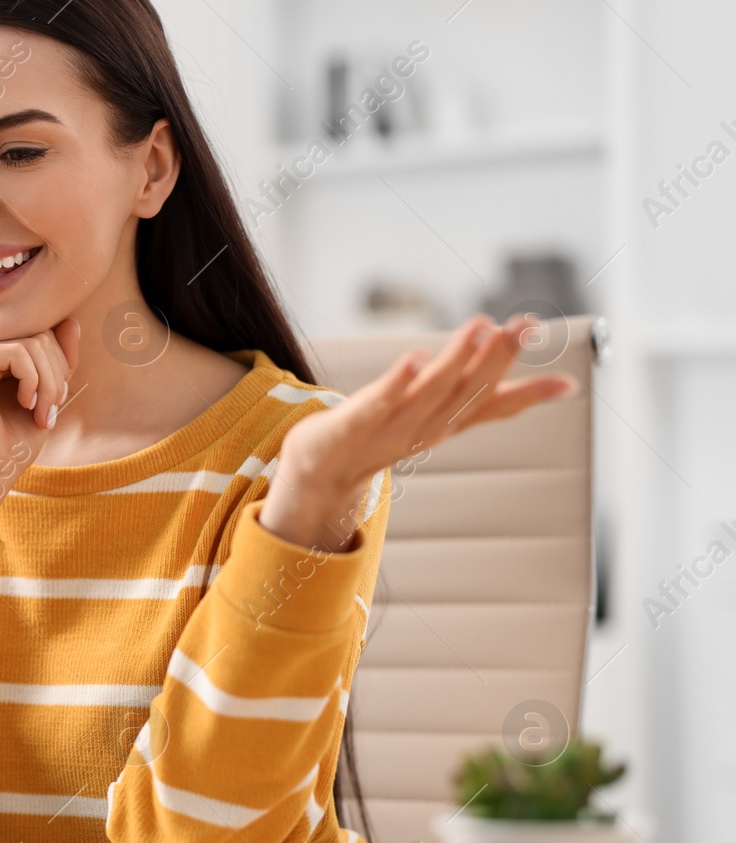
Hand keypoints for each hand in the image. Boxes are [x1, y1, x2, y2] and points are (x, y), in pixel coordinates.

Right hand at [0, 318, 80, 535]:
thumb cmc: (15, 440)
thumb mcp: (48, 392)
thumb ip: (58, 358)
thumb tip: (72, 320)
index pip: (42, 333)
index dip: (61, 362)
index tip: (57, 399)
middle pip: (39, 334)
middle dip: (57, 374)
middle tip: (51, 410)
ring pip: (33, 342)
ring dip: (49, 382)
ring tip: (42, 413)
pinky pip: (18, 352)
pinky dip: (32, 381)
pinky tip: (24, 404)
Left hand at [259, 313, 578, 551]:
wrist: (318, 472)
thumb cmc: (380, 434)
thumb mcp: (435, 416)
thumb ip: (476, 395)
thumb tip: (515, 377)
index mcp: (445, 423)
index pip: (493, 407)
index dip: (530, 396)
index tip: (567, 384)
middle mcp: (424, 427)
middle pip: (467, 391)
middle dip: (498, 358)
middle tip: (525, 326)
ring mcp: (389, 428)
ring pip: (430, 392)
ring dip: (458, 360)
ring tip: (481, 325)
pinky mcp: (352, 424)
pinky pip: (378, 402)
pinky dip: (398, 382)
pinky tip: (414, 357)